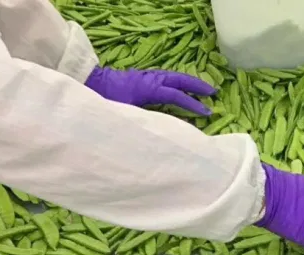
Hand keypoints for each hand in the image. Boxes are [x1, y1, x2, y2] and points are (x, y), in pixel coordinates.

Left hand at [84, 67, 214, 116]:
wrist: (89, 84)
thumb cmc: (105, 101)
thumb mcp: (126, 114)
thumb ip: (148, 121)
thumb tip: (168, 130)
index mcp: (148, 88)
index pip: (175, 95)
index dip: (192, 104)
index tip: (207, 112)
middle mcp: (150, 79)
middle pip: (179, 79)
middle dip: (197, 86)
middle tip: (214, 93)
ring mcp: (147, 76)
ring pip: (174, 77)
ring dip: (189, 83)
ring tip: (204, 90)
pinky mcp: (142, 78)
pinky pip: (166, 79)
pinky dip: (179, 83)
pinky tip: (182, 89)